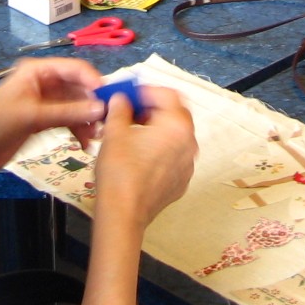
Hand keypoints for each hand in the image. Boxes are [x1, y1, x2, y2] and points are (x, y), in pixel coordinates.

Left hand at [0, 58, 106, 170]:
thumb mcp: (33, 116)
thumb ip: (68, 112)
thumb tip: (101, 109)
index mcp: (38, 70)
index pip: (75, 68)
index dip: (94, 81)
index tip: (111, 98)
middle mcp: (45, 82)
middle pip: (78, 88)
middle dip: (93, 105)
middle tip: (106, 123)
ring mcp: (45, 101)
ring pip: (76, 106)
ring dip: (86, 120)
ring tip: (95, 137)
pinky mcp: (44, 119)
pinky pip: (68, 120)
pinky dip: (77, 130)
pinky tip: (83, 144)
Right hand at [92, 87, 195, 229]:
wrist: (122, 213)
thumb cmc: (120, 172)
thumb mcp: (115, 131)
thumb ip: (120, 108)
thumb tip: (121, 99)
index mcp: (177, 126)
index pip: (168, 95)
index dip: (146, 91)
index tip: (130, 95)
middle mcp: (189, 144)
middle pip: (175, 114)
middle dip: (153, 108)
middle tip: (130, 111)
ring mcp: (187, 165)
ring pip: (175, 136)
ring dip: (156, 128)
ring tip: (131, 132)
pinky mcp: (181, 181)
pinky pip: (173, 156)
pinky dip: (159, 149)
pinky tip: (138, 154)